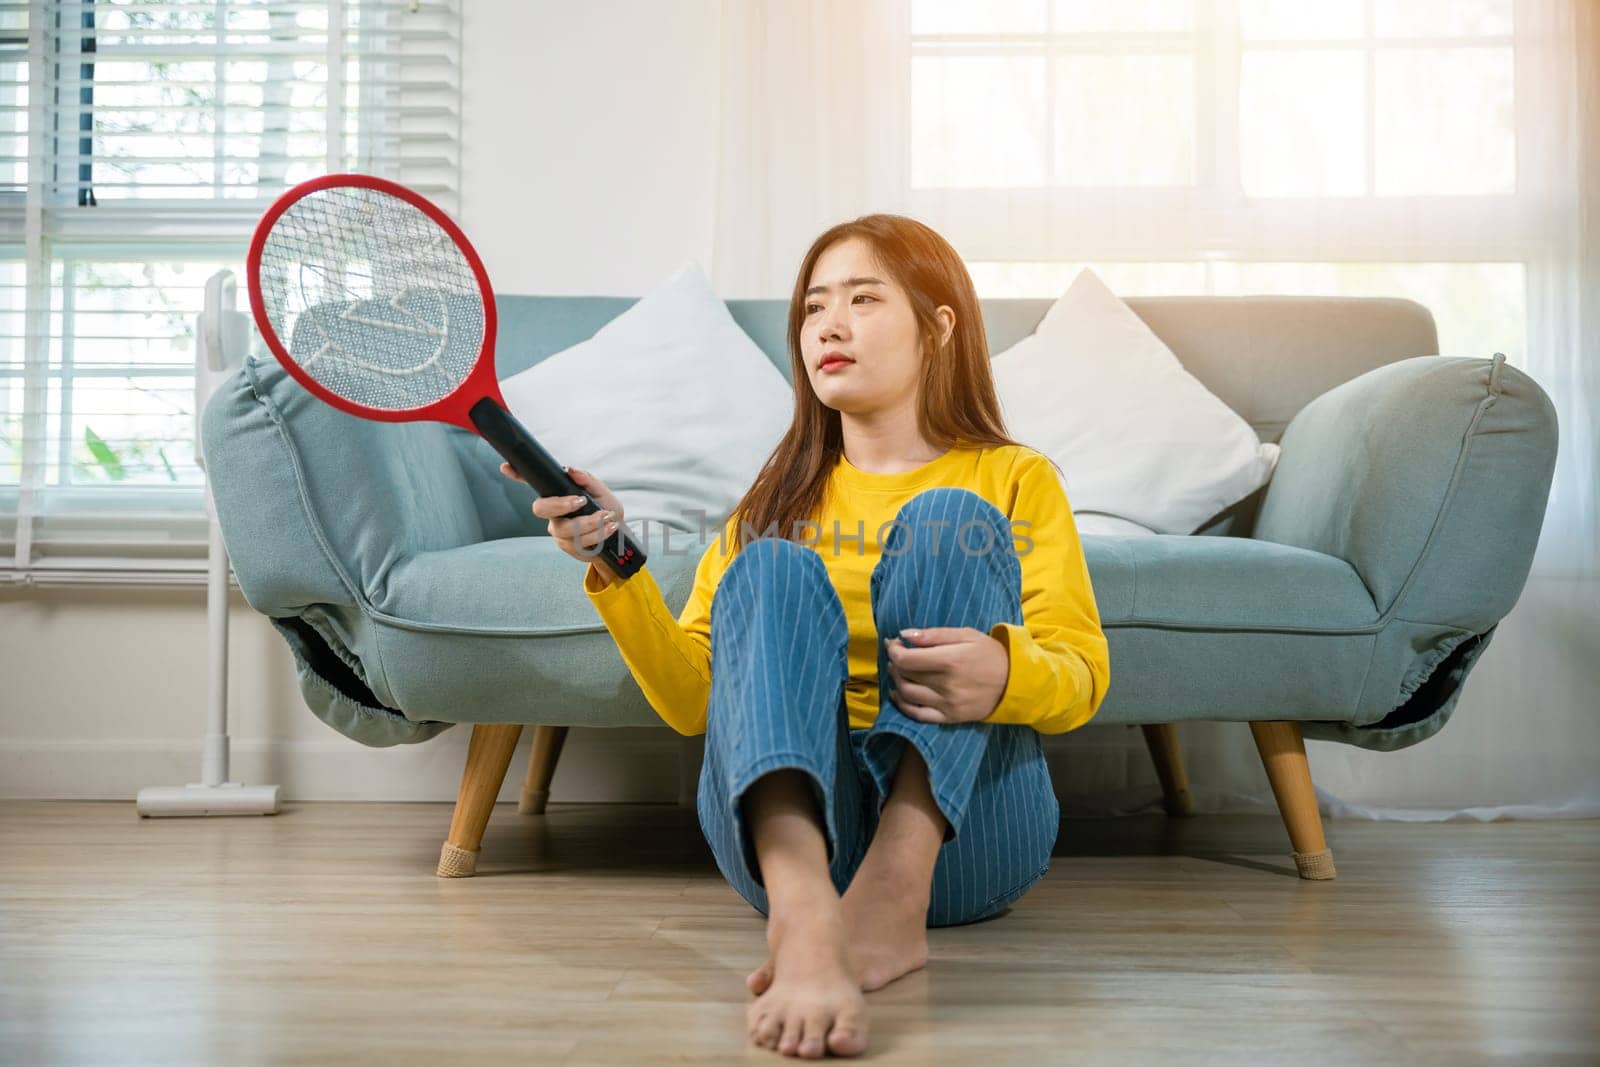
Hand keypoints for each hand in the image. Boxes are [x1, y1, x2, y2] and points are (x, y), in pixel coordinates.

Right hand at [498, 462, 625, 580]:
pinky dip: (597, 533)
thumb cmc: (605, 510)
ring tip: (606, 517)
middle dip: (560, 505)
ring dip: (589, 522)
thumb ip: (587, 480)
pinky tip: (608, 528)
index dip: (518, 476)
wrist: (618, 536)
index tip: (506, 467)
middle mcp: (553, 514)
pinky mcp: (568, 547)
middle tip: (581, 501)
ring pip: (565, 529)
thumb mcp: (601, 492)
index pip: (534, 484)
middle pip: (540, 508)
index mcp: (558, 496)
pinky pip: (578, 542)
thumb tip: (570, 470)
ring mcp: (558, 532)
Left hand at [883, 626, 1009, 723]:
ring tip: (900, 671)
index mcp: (950, 661)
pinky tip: (899, 694)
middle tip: (898, 654)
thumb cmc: (989, 653)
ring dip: (896, 681)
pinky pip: (918, 715)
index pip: (906, 659)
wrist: (1014, 682)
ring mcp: (947, 704)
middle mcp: (946, 685)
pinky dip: (902, 705)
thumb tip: (904, 634)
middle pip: (904, 675)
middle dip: (895, 662)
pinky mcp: (950, 718)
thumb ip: (934, 634)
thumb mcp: (966, 635)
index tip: (894, 643)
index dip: (893, 650)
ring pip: (907, 695)